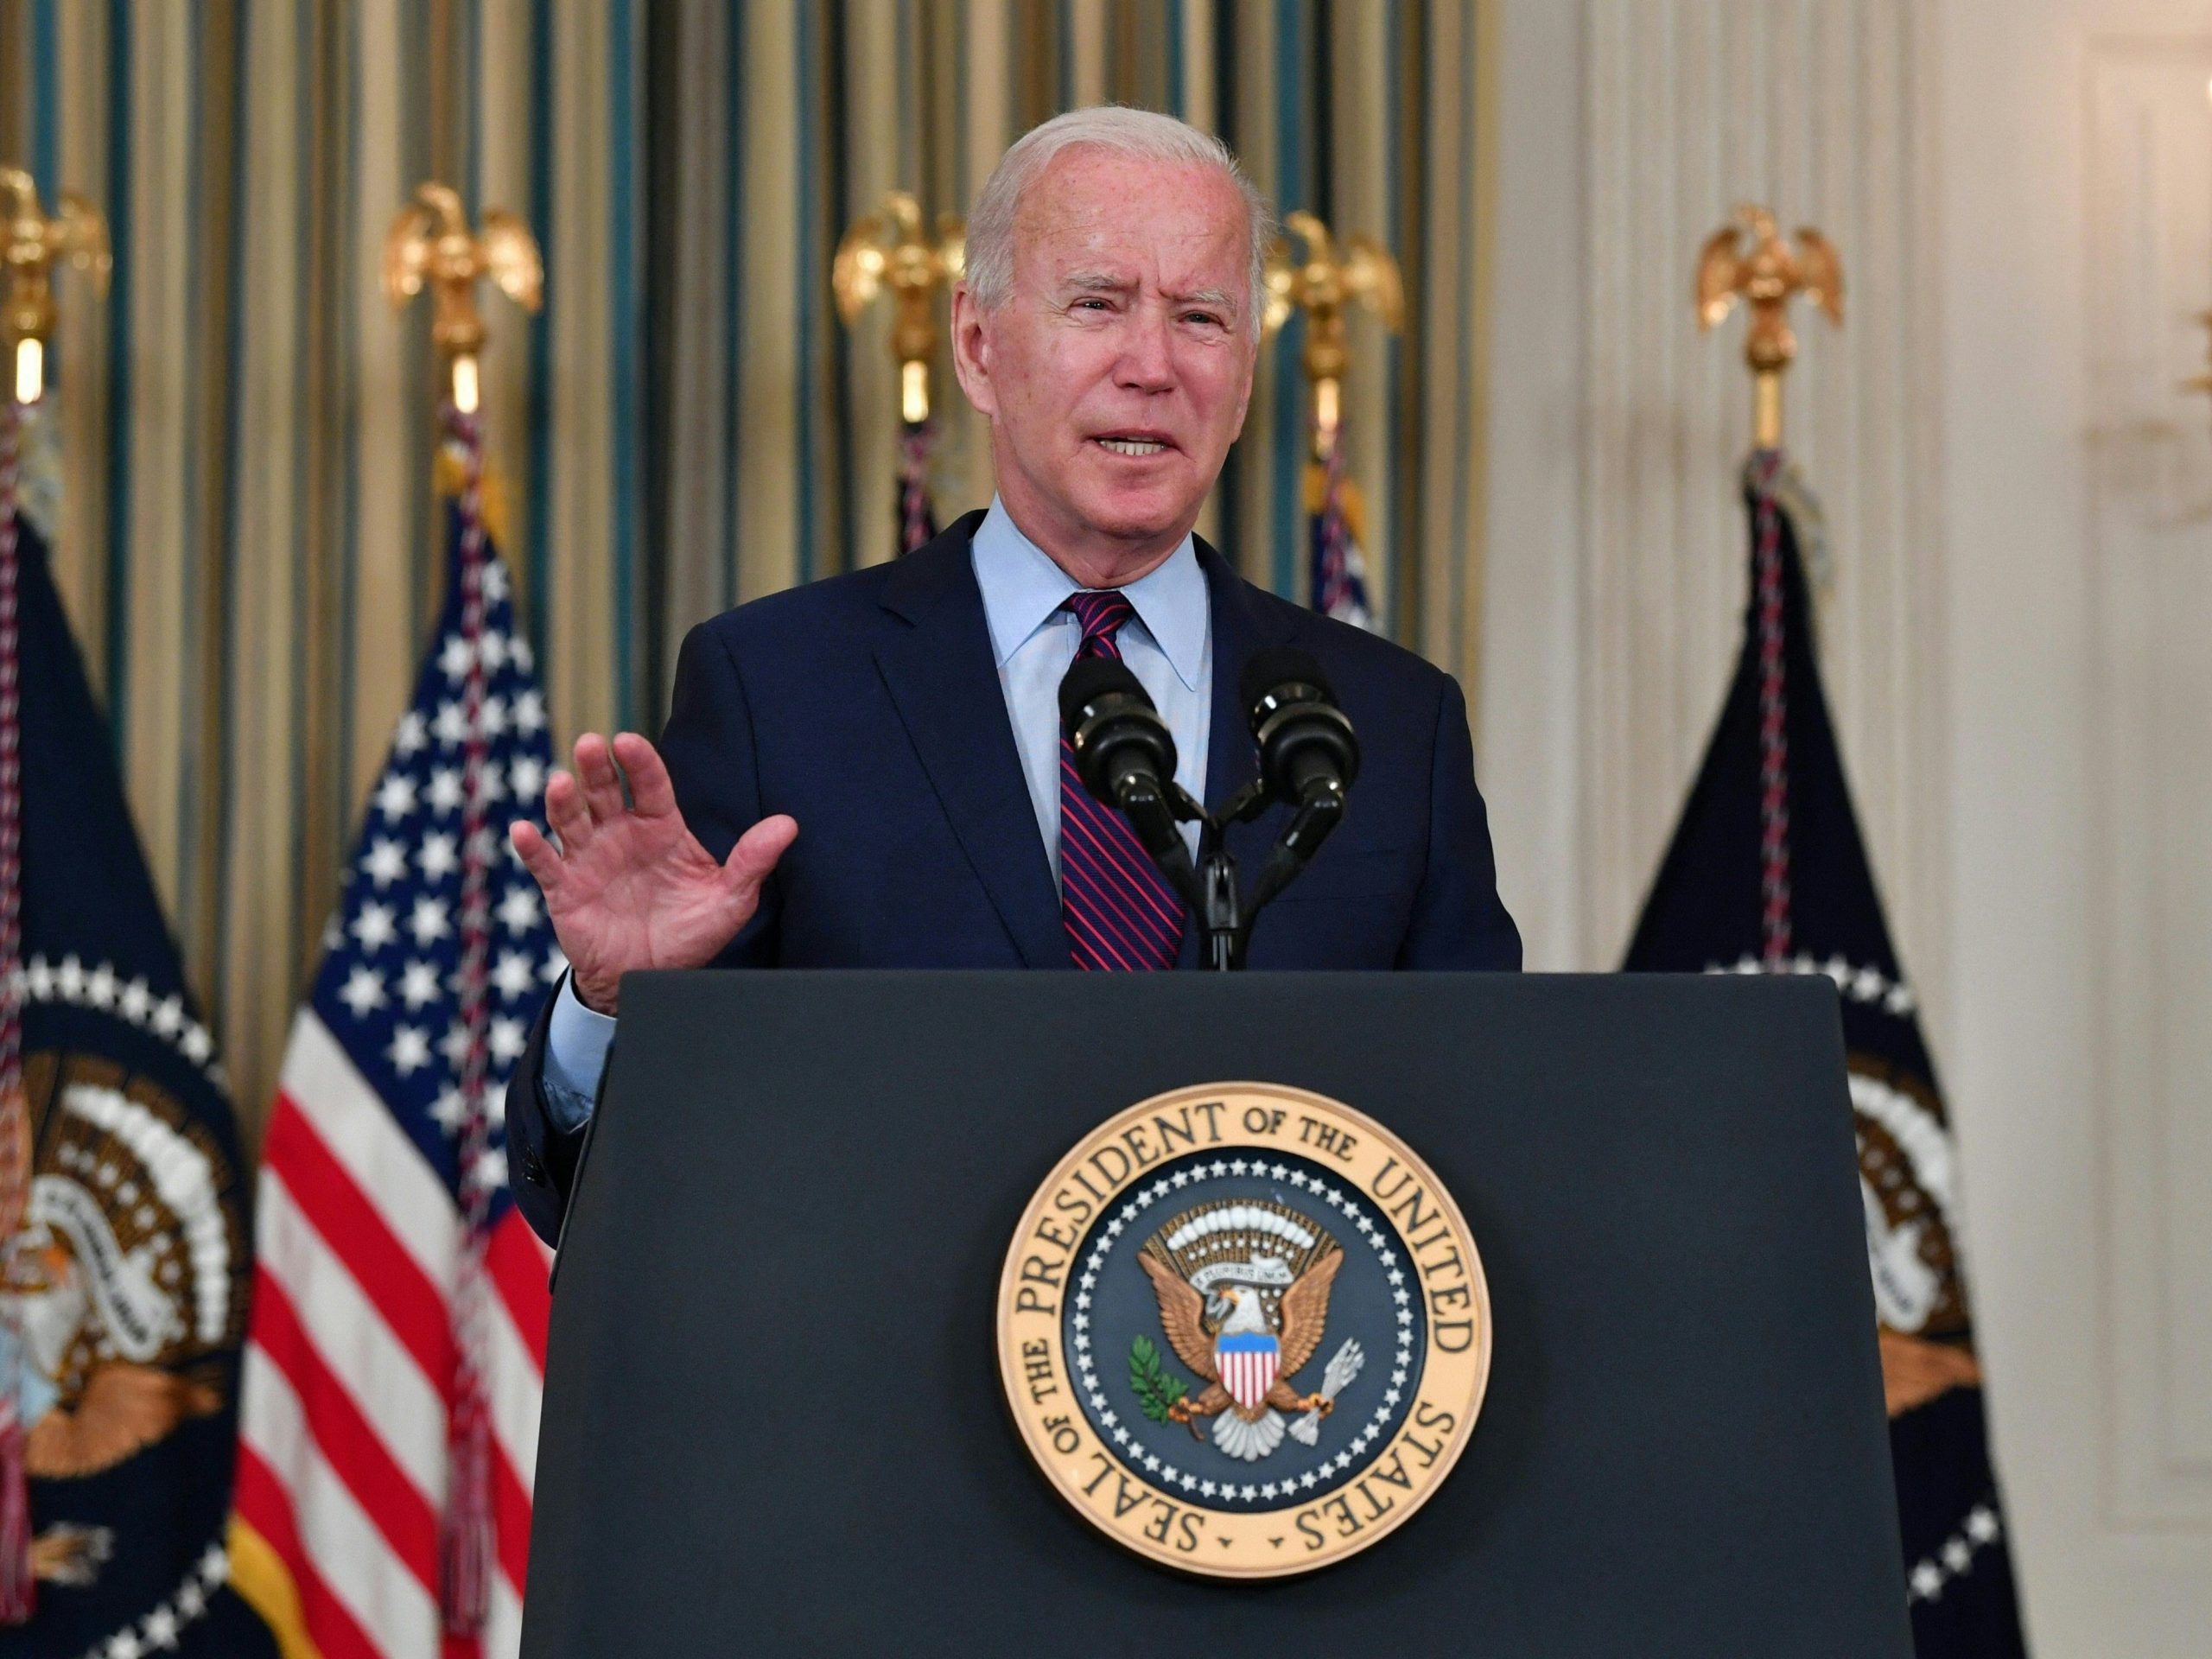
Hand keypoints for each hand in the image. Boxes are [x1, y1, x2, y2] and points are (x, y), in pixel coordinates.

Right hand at [510, 733, 796, 1014]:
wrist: (650, 979)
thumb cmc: (689, 934)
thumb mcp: (728, 901)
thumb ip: (752, 862)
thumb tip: (789, 825)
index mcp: (659, 828)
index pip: (649, 785)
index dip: (639, 762)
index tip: (629, 742)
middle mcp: (620, 835)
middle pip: (603, 790)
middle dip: (596, 766)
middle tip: (592, 745)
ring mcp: (588, 859)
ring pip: (570, 820)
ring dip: (562, 800)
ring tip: (560, 784)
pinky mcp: (564, 889)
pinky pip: (544, 864)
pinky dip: (532, 847)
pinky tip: (523, 831)